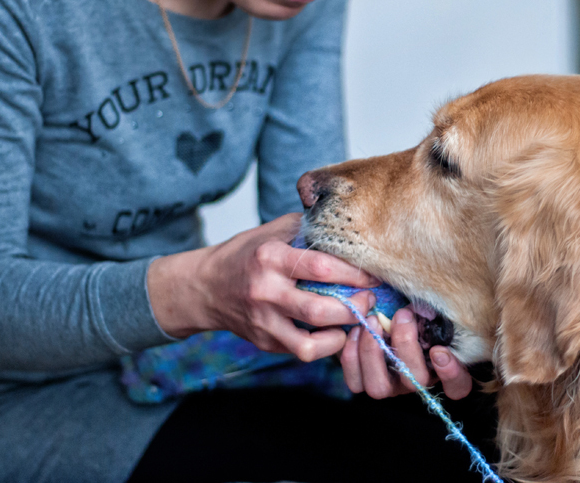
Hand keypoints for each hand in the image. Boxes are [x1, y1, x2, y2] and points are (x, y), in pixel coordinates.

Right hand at [148, 213, 378, 362]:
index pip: (321, 267)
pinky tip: (337, 333)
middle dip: (354, 306)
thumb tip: (350, 229)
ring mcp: (263, 321)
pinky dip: (326, 346)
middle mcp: (265, 291)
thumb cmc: (247, 254)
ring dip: (343, 331)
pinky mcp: (265, 341)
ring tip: (359, 318)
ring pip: (310, 340)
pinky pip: (302, 350)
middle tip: (371, 298)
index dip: (354, 273)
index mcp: (270, 257)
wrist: (206, 286)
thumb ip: (309, 230)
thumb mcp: (273, 231)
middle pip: (319, 308)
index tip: (373, 273)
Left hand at [339, 306, 473, 399]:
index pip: (457, 385)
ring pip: (379, 388)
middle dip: (405, 347)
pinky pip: (355, 382)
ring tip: (373, 321)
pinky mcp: (364, 383)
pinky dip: (352, 356)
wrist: (379, 314)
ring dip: (373, 352)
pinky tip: (356, 330)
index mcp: (440, 368)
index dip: (451, 373)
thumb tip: (422, 306)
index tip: (439, 351)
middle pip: (414, 381)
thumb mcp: (425, 310)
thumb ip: (430, 313)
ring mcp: (389, 386)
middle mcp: (415, 382)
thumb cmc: (410, 310)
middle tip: (401, 315)